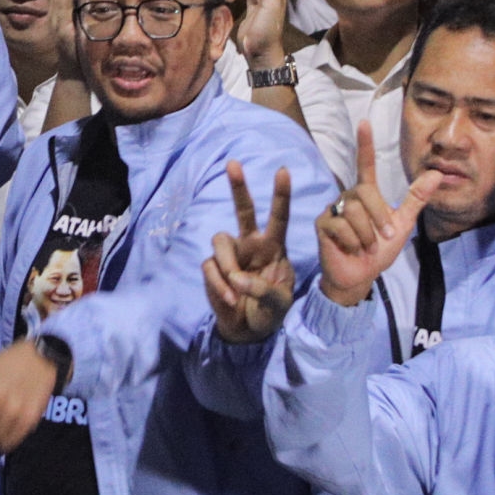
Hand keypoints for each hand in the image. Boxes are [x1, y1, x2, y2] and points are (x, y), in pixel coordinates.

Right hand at [202, 162, 296, 341]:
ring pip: (220, 241)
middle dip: (238, 187)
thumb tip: (238, 278)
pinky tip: (230, 299)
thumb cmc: (270, 311)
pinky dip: (220, 285)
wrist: (249, 331)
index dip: (281, 195)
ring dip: (228, 265)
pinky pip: (211, 267)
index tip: (283, 171)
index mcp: (274, 247)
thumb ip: (264, 290)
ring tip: (236, 290)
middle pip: (243, 210)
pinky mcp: (213, 269)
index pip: (279, 217)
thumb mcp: (279, 302)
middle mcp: (251, 245)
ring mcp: (231, 255)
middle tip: (233, 164)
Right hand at [315, 124, 441, 305]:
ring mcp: (334, 209)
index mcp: (367, 195)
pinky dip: (353, 242)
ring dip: (367, 235)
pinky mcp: (323, 224)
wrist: (360, 276)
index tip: (364, 122)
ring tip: (366, 247)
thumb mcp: (402, 225)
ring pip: (355, 212)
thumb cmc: (379, 250)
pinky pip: (342, 226)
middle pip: (365, 192)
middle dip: (379, 217)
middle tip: (385, 238)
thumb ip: (416, 199)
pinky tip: (351, 249)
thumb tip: (437, 174)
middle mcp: (349, 197)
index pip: (366, 164)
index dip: (365, 144)